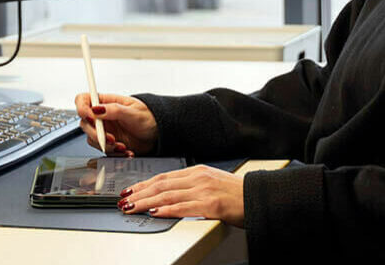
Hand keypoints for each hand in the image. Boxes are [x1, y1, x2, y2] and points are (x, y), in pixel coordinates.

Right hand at [73, 92, 157, 156]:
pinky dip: (113, 152)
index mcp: (106, 102)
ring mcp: (104, 130)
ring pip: (91, 138)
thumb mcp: (133, 112)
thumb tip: (96, 109)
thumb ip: (114, 110)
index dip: (81, 107)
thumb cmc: (148, 118)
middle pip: (84, 122)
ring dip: (105, 145)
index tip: (90, 117)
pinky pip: (102, 149)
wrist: (157, 136)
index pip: (84, 100)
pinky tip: (125, 150)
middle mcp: (102, 116)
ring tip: (122, 146)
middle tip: (110, 138)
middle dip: (96, 133)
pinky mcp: (107, 143)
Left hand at [117, 165, 245, 226]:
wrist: (260, 197)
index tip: (130, 190)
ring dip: (145, 202)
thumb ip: (193, 187)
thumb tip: (171, 196)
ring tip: (131, 207)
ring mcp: (204, 190)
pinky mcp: (211, 204)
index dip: (144, 184)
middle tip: (123, 200)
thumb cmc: (238, 195)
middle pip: (161, 185)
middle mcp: (199, 178)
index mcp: (198, 171)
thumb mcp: (213, 184)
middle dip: (139, 193)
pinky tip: (153, 212)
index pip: (164, 177)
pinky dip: (165, 210)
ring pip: (167, 195)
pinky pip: (182, 207)